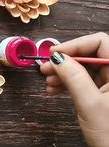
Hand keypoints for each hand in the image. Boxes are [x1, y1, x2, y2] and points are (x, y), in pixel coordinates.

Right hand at [40, 32, 108, 146]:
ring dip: (64, 73)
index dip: (75, 45)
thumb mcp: (90, 104)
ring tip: (47, 82)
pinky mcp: (102, 97)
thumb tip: (57, 57)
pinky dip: (67, 84)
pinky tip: (54, 91)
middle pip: (89, 55)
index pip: (99, 42)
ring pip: (84, 69)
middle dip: (66, 60)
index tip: (54, 53)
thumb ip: (74, 77)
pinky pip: (83, 82)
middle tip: (45, 68)